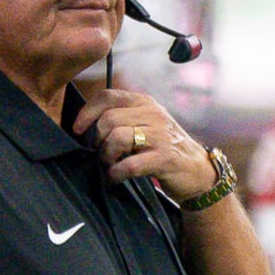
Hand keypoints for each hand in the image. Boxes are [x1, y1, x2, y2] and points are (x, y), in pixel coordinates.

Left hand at [73, 88, 215, 202]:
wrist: (197, 170)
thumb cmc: (163, 148)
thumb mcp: (145, 125)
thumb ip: (121, 119)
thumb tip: (85, 127)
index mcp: (145, 103)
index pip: (108, 96)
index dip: (86, 112)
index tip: (77, 129)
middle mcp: (153, 114)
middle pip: (108, 120)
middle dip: (96, 141)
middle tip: (99, 155)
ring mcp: (160, 135)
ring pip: (116, 138)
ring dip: (105, 157)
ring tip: (108, 166)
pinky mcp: (164, 158)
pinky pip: (129, 164)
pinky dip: (116, 174)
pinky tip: (115, 178)